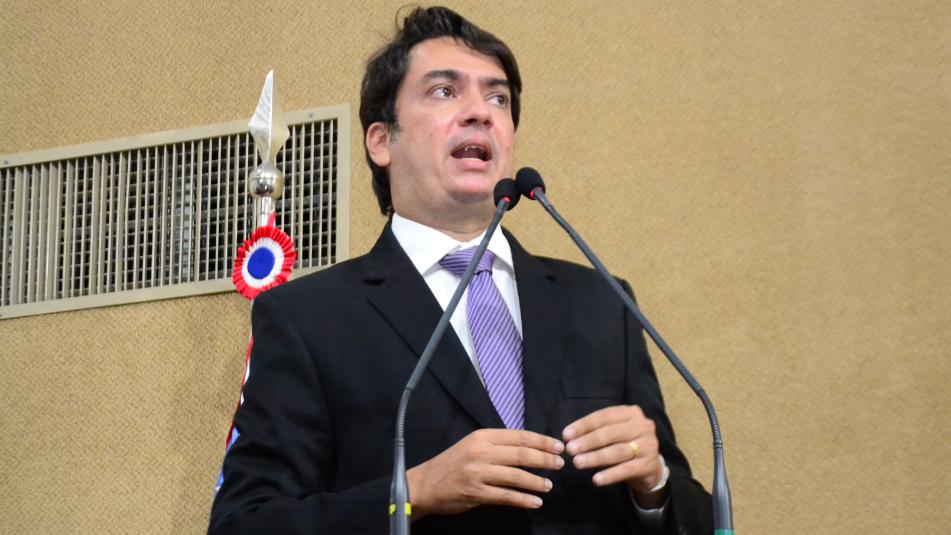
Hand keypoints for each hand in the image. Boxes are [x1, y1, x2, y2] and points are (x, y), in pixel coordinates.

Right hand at [406, 428, 564, 517]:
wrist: (426, 484)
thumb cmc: (453, 463)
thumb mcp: (473, 445)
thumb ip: (498, 445)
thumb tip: (530, 446)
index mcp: (483, 436)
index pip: (520, 436)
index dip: (542, 441)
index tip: (559, 447)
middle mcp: (482, 452)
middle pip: (522, 454)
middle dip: (545, 459)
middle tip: (560, 464)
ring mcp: (479, 473)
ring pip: (516, 476)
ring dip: (537, 482)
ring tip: (549, 486)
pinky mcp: (476, 493)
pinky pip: (506, 496)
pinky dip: (524, 499)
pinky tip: (535, 502)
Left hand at [562, 405, 666, 505]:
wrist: (650, 467)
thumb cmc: (625, 444)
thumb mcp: (614, 432)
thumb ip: (595, 430)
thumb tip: (568, 436)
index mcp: (631, 413)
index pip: (604, 416)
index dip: (583, 425)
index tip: (566, 435)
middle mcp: (643, 426)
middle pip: (610, 433)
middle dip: (588, 441)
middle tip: (570, 450)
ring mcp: (649, 445)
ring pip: (618, 451)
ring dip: (595, 457)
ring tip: (577, 463)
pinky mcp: (649, 464)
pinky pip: (627, 469)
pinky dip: (610, 474)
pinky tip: (596, 479)